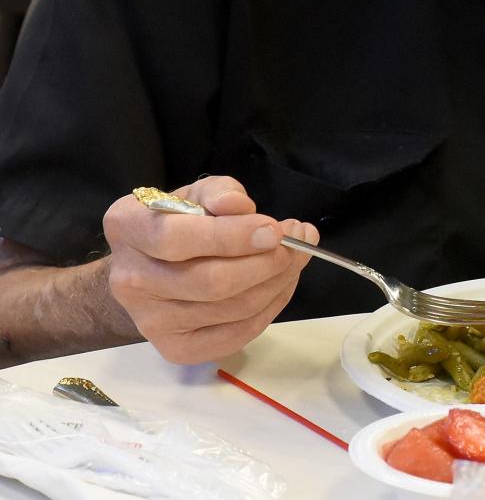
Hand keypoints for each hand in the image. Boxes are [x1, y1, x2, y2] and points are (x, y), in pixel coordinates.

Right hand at [103, 176, 318, 363]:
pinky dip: (270, 308)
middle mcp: (130, 280)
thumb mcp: (195, 193)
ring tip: (297, 255)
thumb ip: (218, 192)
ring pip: (230, 309)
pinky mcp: (176, 350)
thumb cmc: (177, 222)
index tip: (273, 228)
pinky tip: (283, 283)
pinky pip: (236, 335)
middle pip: (209, 281)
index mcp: (127, 228)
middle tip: (298, 240)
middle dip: (266, 262)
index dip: (230, 236)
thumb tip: (240, 206)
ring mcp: (151, 322)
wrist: (149, 269)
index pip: (176, 238)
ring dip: (277, 282)